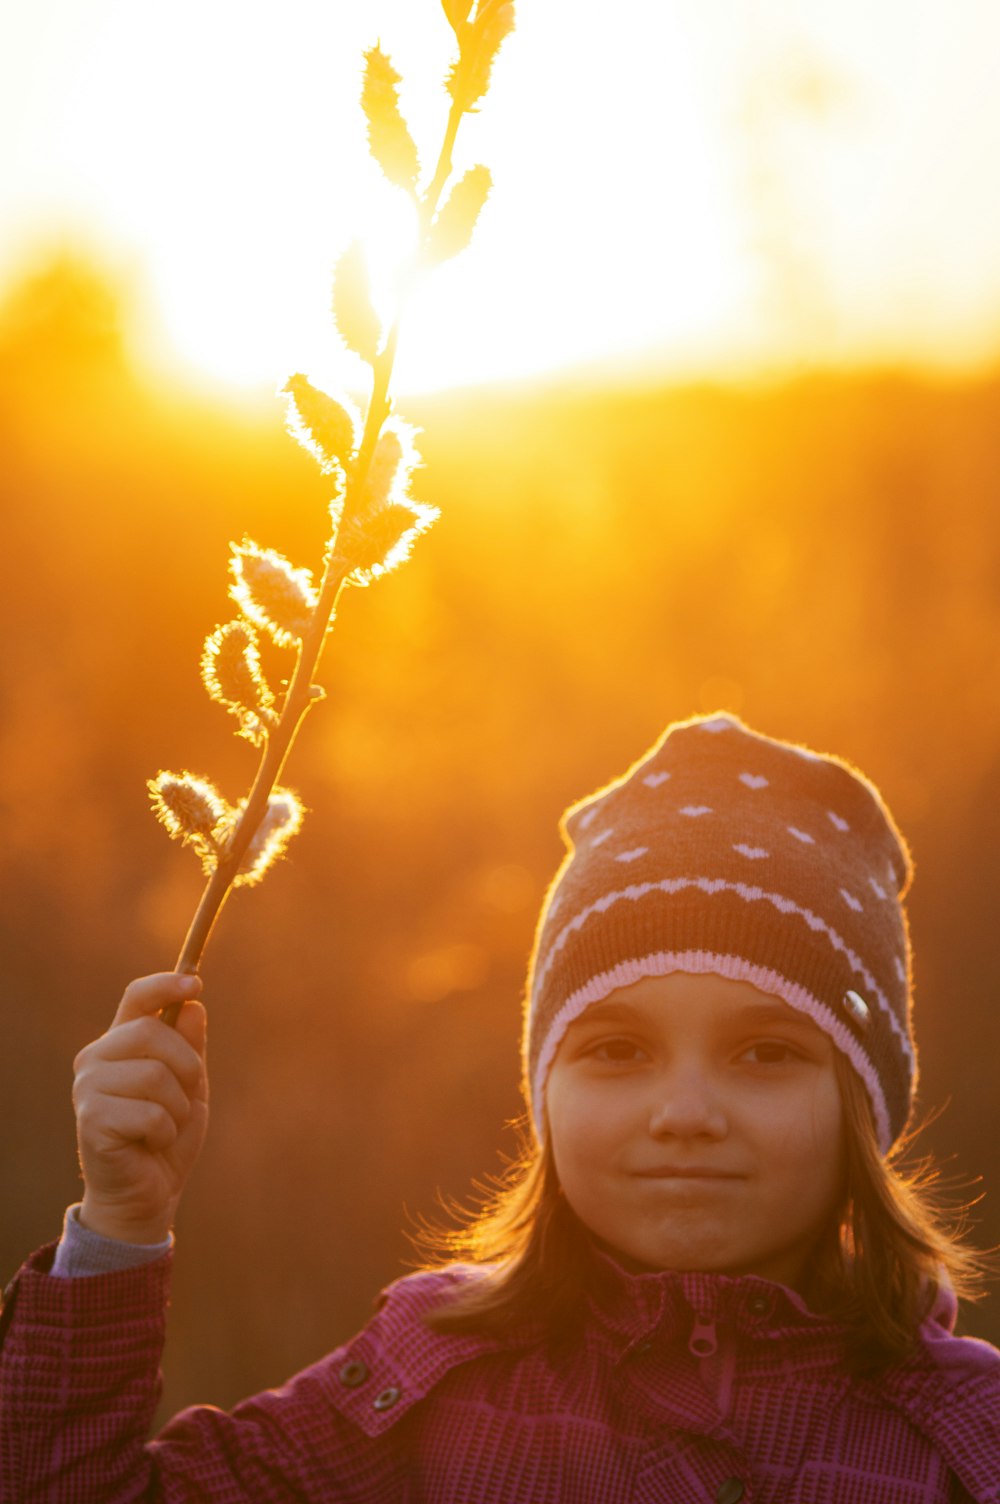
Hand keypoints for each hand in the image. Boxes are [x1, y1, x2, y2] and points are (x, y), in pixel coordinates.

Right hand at [73, 973, 208, 1244]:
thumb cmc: (167, 1135)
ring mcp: (88, 1088)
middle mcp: (96, 1059)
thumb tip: (193, 1005)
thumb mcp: (190, 1086)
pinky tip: (151, 1144)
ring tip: (165, 1127)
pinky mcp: (91, 1120)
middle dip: (186, 1066)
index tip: (195, 983)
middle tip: (187, 1096)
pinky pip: (151, 1114)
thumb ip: (190, 1046)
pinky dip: (165, 1132)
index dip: (165, 985)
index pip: (136, 997)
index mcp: (119, 1043)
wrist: (148, 1194)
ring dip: (178, 1107)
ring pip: (156, 1075)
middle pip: (151, 1033)